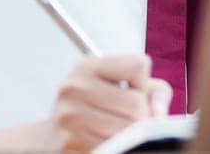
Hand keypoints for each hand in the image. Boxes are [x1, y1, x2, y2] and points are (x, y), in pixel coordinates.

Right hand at [48, 53, 172, 152]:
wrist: (51, 138)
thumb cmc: (95, 109)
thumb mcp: (120, 86)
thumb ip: (154, 91)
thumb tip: (159, 112)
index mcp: (85, 66)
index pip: (138, 65)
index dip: (142, 82)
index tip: (128, 90)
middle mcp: (73, 87)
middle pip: (137, 104)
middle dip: (140, 116)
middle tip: (123, 118)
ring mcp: (69, 117)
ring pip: (128, 131)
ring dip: (129, 135)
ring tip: (113, 130)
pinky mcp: (68, 144)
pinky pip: (114, 148)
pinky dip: (117, 148)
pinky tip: (103, 141)